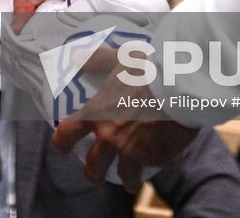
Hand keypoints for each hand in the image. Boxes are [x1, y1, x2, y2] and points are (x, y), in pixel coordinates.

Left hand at [51, 64, 196, 195]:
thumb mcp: (118, 60)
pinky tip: (153, 174)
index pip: (69, 133)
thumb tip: (76, 56)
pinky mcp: (150, 158)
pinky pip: (145, 173)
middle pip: (93, 164)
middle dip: (93, 173)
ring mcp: (128, 150)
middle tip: (96, 175)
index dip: (63, 142)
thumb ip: (97, 60)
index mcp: (96, 113)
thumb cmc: (146, 70)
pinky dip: (150, 174)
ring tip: (129, 183)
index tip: (63, 148)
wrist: (176, 87)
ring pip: (121, 175)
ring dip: (125, 181)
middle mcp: (107, 136)